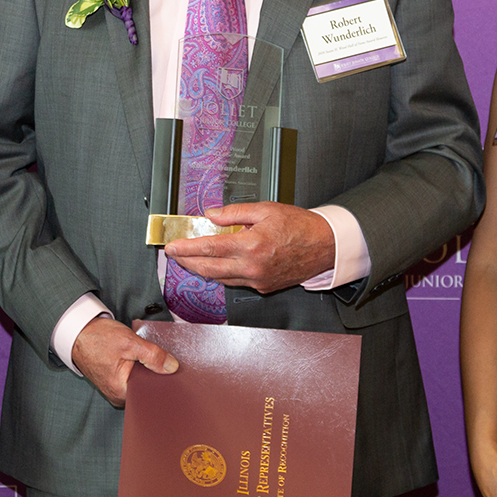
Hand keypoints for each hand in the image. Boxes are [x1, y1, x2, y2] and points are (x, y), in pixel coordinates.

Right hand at [71, 316, 176, 407]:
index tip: (177, 373)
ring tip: (157, 358)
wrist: (78, 331)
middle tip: (169, 362)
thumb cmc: (98, 338)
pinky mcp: (115, 380)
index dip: (165, 382)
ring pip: (141, 382)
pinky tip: (146, 359)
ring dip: (149, 370)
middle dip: (158, 376)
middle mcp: (118, 395)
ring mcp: (116, 388)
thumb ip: (152, 356)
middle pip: (147, 389)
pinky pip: (134, 377)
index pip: (151, 394)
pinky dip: (141, 368)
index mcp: (121, 392)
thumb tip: (172, 367)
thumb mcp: (129, 343)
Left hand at [163, 202, 334, 293]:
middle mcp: (252, 267)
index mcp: (252, 245)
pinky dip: (221, 274)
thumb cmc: (300, 226)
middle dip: (187, 262)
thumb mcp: (266, 210)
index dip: (186, 248)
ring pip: (220, 279)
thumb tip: (210, 215)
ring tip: (191, 259)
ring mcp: (257, 280)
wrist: (324, 246)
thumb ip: (234, 213)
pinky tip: (216, 265)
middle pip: (208, 269)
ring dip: (202, 269)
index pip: (209, 248)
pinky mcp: (263, 287)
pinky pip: (235, 281)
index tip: (172, 246)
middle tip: (175, 255)